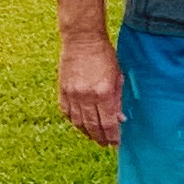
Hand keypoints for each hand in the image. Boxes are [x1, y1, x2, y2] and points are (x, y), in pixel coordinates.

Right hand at [58, 31, 122, 146]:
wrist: (82, 39)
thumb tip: (120, 119)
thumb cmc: (104, 55)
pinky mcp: (62, 90)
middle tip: (105, 144)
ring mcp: (72, 94)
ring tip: (94, 137)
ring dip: (87, 133)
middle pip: (93, 126)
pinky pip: (67, 112)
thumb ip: (118, 99)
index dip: (112, 136)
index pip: (108, 123)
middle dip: (100, 138)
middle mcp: (87, 96)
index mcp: (104, 93)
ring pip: (79, 123)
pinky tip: (80, 124)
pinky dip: (73, 121)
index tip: (115, 143)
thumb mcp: (117, 76)